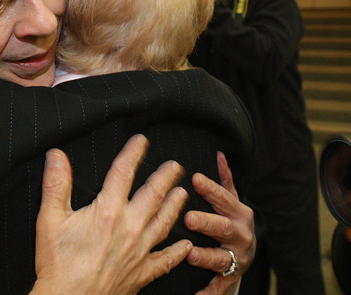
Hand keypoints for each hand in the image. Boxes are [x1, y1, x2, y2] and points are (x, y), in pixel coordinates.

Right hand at [31, 135, 191, 294]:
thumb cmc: (58, 263)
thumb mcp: (49, 219)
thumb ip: (56, 185)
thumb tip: (57, 156)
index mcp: (108, 211)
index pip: (124, 173)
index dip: (133, 153)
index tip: (141, 141)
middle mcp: (130, 227)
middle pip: (153, 195)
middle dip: (166, 177)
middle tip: (175, 165)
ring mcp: (140, 251)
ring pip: (165, 222)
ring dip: (176, 206)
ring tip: (183, 193)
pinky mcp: (142, 273)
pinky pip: (166, 260)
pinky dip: (177, 252)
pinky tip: (185, 245)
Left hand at [185, 151, 254, 294]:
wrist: (246, 255)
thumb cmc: (230, 221)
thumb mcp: (231, 201)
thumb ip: (224, 180)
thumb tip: (219, 153)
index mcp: (238, 213)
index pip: (224, 198)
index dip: (210, 188)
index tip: (194, 179)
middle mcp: (241, 235)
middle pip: (224, 228)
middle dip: (207, 222)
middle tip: (188, 218)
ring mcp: (236, 257)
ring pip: (222, 258)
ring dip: (206, 256)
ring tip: (190, 253)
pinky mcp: (230, 277)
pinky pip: (220, 285)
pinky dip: (210, 291)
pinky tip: (197, 294)